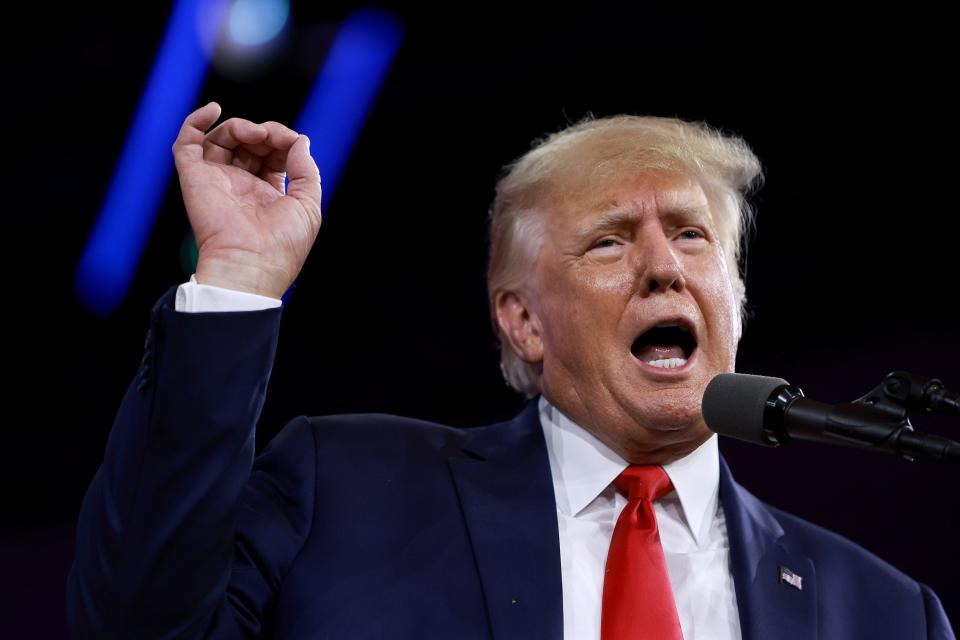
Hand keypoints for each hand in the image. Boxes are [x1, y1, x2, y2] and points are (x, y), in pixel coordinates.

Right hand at [171, 102, 321, 298]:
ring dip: (240, 127)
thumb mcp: (308, 207)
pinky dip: (196, 121)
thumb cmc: (282, 246)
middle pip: (249, 144)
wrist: (251, 265)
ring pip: (222, 139)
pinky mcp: (194, 177)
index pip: (273, 154)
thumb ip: (307, 171)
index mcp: (267, 193)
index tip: (294, 142)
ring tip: (255, 134)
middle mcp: (241, 185)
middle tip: (272, 137)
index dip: (284, 141)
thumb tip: (300, 141)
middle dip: (265, 133)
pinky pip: (186, 143)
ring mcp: (216, 180)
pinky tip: (213, 110)